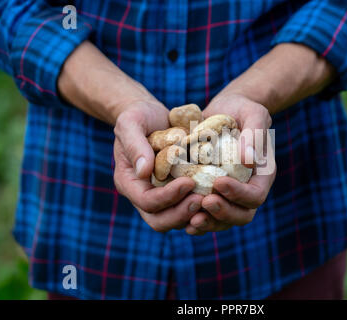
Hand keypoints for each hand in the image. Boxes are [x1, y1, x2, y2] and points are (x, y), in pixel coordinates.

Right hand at [113, 101, 203, 231]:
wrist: (152, 116)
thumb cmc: (139, 116)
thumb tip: (144, 171)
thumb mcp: (131, 122)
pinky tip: (218, 197)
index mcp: (129, 182)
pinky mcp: (177, 193)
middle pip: (159, 221)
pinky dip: (202, 208)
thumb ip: (134, 144)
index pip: (146, 202)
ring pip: (176, 220)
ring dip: (193, 215)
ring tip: (212, 200)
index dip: (167, 197)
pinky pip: (188, 209)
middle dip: (181, 214)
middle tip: (202, 199)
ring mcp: (161, 196)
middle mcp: (144, 194)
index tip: (189, 182)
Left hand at [185, 94, 275, 235]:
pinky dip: (196, 220)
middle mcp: (247, 189)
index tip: (218, 182)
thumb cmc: (242, 109)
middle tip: (204, 202)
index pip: (255, 195)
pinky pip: (208, 215)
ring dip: (209, 223)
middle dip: (223, 213)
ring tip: (190, 219)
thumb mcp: (253, 113)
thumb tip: (248, 159)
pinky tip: (183, 220)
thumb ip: (254, 134)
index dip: (239, 194)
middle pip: (242, 215)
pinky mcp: (212, 193)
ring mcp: (230, 195)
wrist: (225, 111)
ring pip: (224, 220)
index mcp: (261, 174)